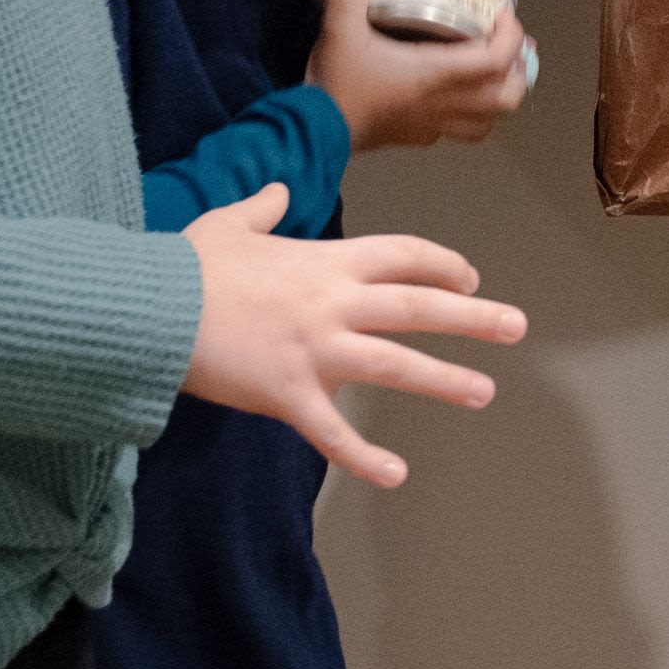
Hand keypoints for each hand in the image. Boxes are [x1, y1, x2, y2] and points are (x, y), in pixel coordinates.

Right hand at [177, 185, 525, 490]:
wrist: (151, 308)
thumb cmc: (188, 266)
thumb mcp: (228, 224)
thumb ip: (263, 208)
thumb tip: (280, 194)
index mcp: (326, 261)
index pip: (403, 256)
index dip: (441, 265)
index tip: (468, 276)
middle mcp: (333, 303)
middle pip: (419, 306)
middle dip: (474, 316)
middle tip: (516, 326)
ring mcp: (316, 349)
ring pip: (396, 364)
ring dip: (444, 379)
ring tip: (485, 391)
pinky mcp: (288, 393)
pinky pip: (332, 432)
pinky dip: (364, 457)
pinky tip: (396, 474)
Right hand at [312, 0, 536, 152]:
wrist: (315, 132)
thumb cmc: (338, 82)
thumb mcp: (340, 28)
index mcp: (437, 74)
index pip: (497, 60)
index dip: (511, 35)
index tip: (502, 13)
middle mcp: (444, 103)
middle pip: (508, 98)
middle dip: (518, 71)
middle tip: (505, 45)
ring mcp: (433, 126)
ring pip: (488, 122)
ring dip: (497, 97)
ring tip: (490, 73)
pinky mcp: (417, 138)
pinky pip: (458, 131)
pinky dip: (468, 113)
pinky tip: (450, 95)